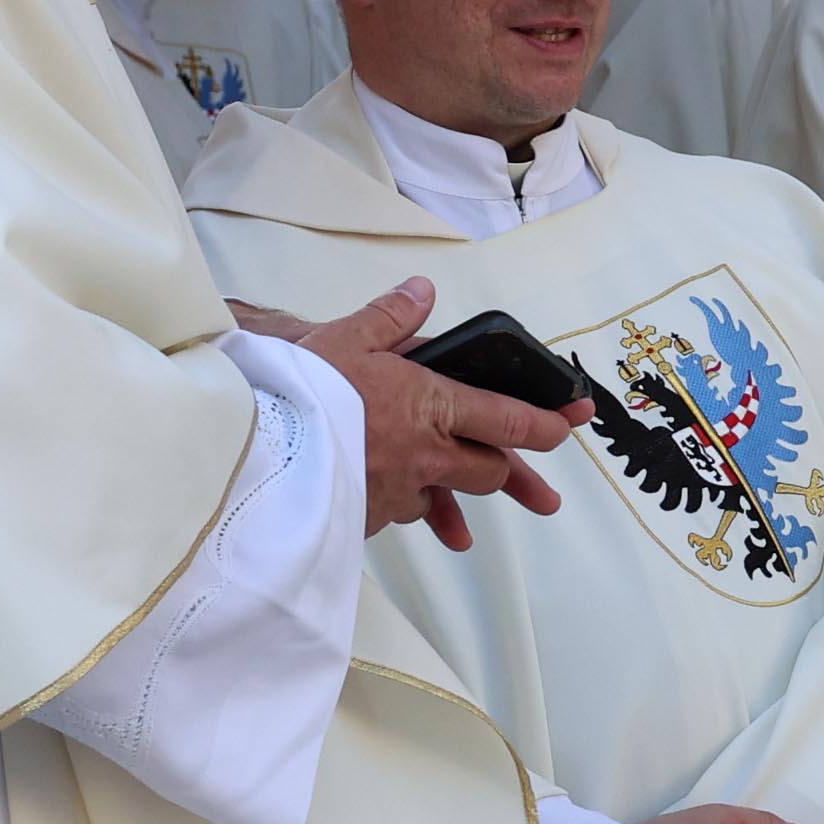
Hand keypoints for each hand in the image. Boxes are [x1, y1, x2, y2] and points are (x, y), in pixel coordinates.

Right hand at [293, 277, 579, 547]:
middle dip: (513, 476)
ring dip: (455, 504)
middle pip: (488, 469)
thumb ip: (390, 316)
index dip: (547, 424)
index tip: (573, 423)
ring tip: (466, 534)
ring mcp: (398, 488)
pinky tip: (394, 522)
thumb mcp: (345, 337)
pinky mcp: (366, 514)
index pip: (507, 418)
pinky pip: (397, 513)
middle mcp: (425, 452)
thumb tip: (422, 289)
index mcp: (430, 404)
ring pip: (443, 496)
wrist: (251, 448)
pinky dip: (400, 512)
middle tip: (542, 494)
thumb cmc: (299, 390)